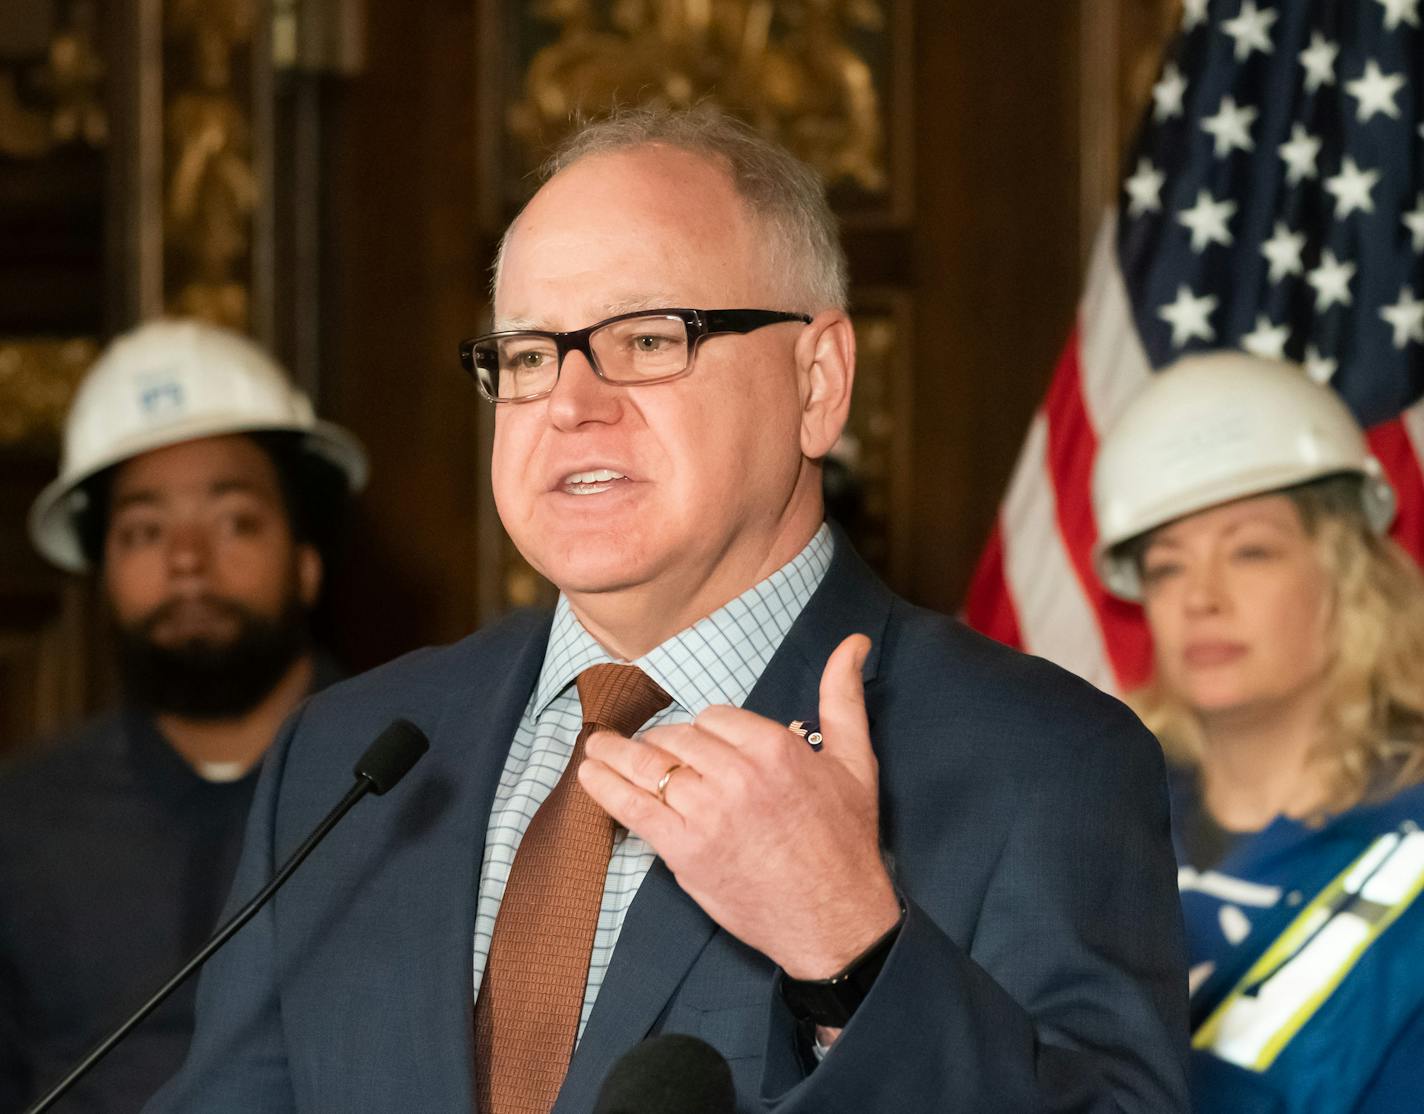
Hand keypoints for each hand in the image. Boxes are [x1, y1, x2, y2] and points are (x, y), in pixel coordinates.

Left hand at [579, 634, 899, 978]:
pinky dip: (605, 788)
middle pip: (677, 739)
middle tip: (649, 751)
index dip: (703, 730)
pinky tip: (589, 776)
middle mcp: (738, 774)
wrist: (836, 919)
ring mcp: (708, 812)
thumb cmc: (845, 842)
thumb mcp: (856, 761)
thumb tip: (853, 643)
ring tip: (596, 748)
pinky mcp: (685, 849)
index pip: (713, 717)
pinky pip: (634, 807)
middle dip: (661, 743)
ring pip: (650, 767)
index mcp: (775, 747)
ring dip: (616, 755)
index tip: (700, 745)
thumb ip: (843, 699)